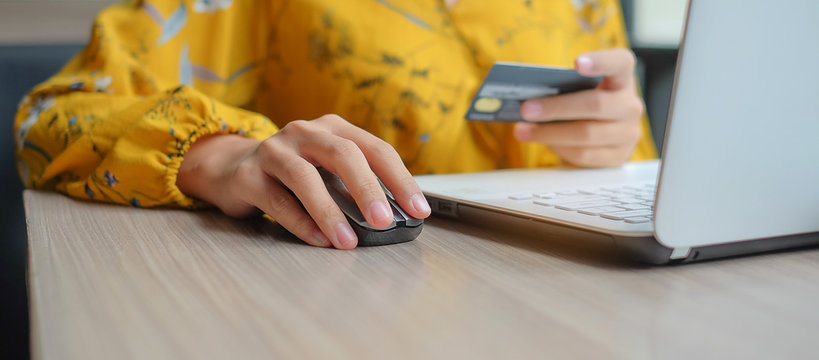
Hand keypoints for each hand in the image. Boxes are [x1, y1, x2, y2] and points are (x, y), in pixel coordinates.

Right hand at [176, 114, 431, 248]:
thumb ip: (356, 186)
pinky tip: (319, 240)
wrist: (232, 169)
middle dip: (368, 189)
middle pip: (343, 154)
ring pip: (305, 177)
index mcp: (334, 129)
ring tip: (348, 240)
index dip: (400, 180)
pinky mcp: (248, 175)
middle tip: (384, 221)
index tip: (419, 210)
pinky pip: (277, 200)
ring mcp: (274, 150)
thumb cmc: (293, 173)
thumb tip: (393, 219)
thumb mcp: (328, 171)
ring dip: (330, 211)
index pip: (376, 149)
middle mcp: (306, 132)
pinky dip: (300, 223)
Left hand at [514, 48, 644, 166]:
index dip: (601, 61)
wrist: (603, 137)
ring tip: (524, 131)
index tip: (577, 63)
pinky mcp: (618, 157)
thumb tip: (529, 99)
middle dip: (556, 108)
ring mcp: (629, 132)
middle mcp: (631, 105)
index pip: (620, 62)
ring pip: (586, 134)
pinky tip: (544, 142)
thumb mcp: (579, 91)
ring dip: (549, 133)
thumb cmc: (583, 106)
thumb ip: (563, 88)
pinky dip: (559, 149)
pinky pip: (584, 154)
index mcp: (622, 78)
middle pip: (595, 104)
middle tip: (526, 110)